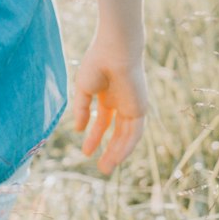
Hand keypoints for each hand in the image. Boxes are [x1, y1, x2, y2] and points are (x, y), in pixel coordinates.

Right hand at [71, 36, 147, 175]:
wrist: (114, 51)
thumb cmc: (97, 63)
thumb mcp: (84, 90)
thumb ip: (82, 110)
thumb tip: (79, 129)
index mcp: (108, 94)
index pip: (103, 121)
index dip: (94, 136)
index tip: (85, 151)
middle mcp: (122, 102)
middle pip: (116, 132)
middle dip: (108, 149)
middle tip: (101, 167)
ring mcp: (132, 106)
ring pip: (125, 136)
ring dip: (117, 153)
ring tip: (106, 169)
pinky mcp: (140, 109)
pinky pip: (134, 133)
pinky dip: (126, 147)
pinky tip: (116, 158)